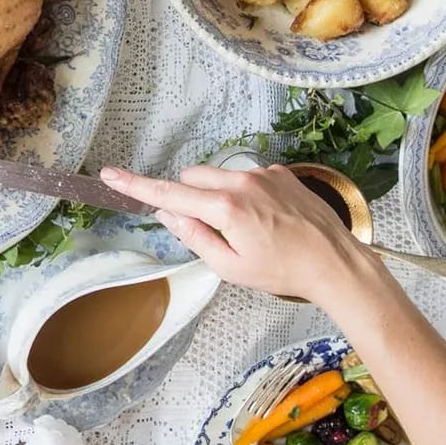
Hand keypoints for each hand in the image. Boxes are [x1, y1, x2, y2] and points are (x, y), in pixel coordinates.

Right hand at [101, 163, 379, 306]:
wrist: (336, 262)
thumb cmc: (282, 272)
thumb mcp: (230, 267)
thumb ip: (194, 236)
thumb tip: (168, 212)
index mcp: (225, 208)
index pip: (169, 192)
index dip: (136, 185)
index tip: (110, 175)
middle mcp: (241, 181)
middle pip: (193, 177)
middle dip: (190, 196)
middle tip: (210, 229)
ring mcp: (263, 173)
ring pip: (219, 174)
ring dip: (217, 193)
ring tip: (247, 226)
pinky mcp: (281, 172)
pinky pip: (246, 175)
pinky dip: (243, 191)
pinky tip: (266, 217)